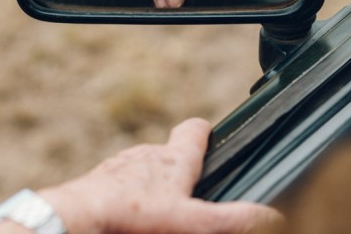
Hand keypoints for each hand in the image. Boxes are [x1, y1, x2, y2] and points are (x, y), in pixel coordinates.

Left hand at [40, 118, 283, 232]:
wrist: (81, 216)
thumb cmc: (135, 214)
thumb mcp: (192, 221)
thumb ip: (231, 218)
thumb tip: (270, 216)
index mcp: (174, 159)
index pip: (195, 128)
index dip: (205, 132)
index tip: (211, 138)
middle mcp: (148, 154)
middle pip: (169, 152)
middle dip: (179, 169)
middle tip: (188, 193)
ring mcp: (122, 166)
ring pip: (143, 169)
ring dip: (152, 184)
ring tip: (156, 211)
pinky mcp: (100, 181)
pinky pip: (120, 184)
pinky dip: (128, 196)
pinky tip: (129, 218)